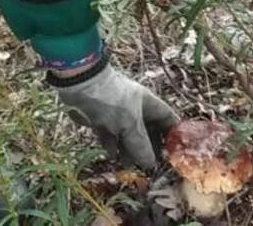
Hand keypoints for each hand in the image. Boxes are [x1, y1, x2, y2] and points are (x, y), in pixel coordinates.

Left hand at [54, 62, 179, 169]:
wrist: (81, 87)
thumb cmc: (112, 101)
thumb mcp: (130, 124)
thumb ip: (140, 145)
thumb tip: (150, 164)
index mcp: (148, 103)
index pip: (167, 118)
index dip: (172, 134)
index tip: (172, 154)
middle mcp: (134, 107)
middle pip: (147, 130)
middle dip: (148, 147)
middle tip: (148, 165)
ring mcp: (117, 113)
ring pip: (127, 134)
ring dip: (128, 149)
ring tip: (128, 165)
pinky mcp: (101, 118)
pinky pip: (111, 135)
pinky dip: (112, 145)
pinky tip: (112, 155)